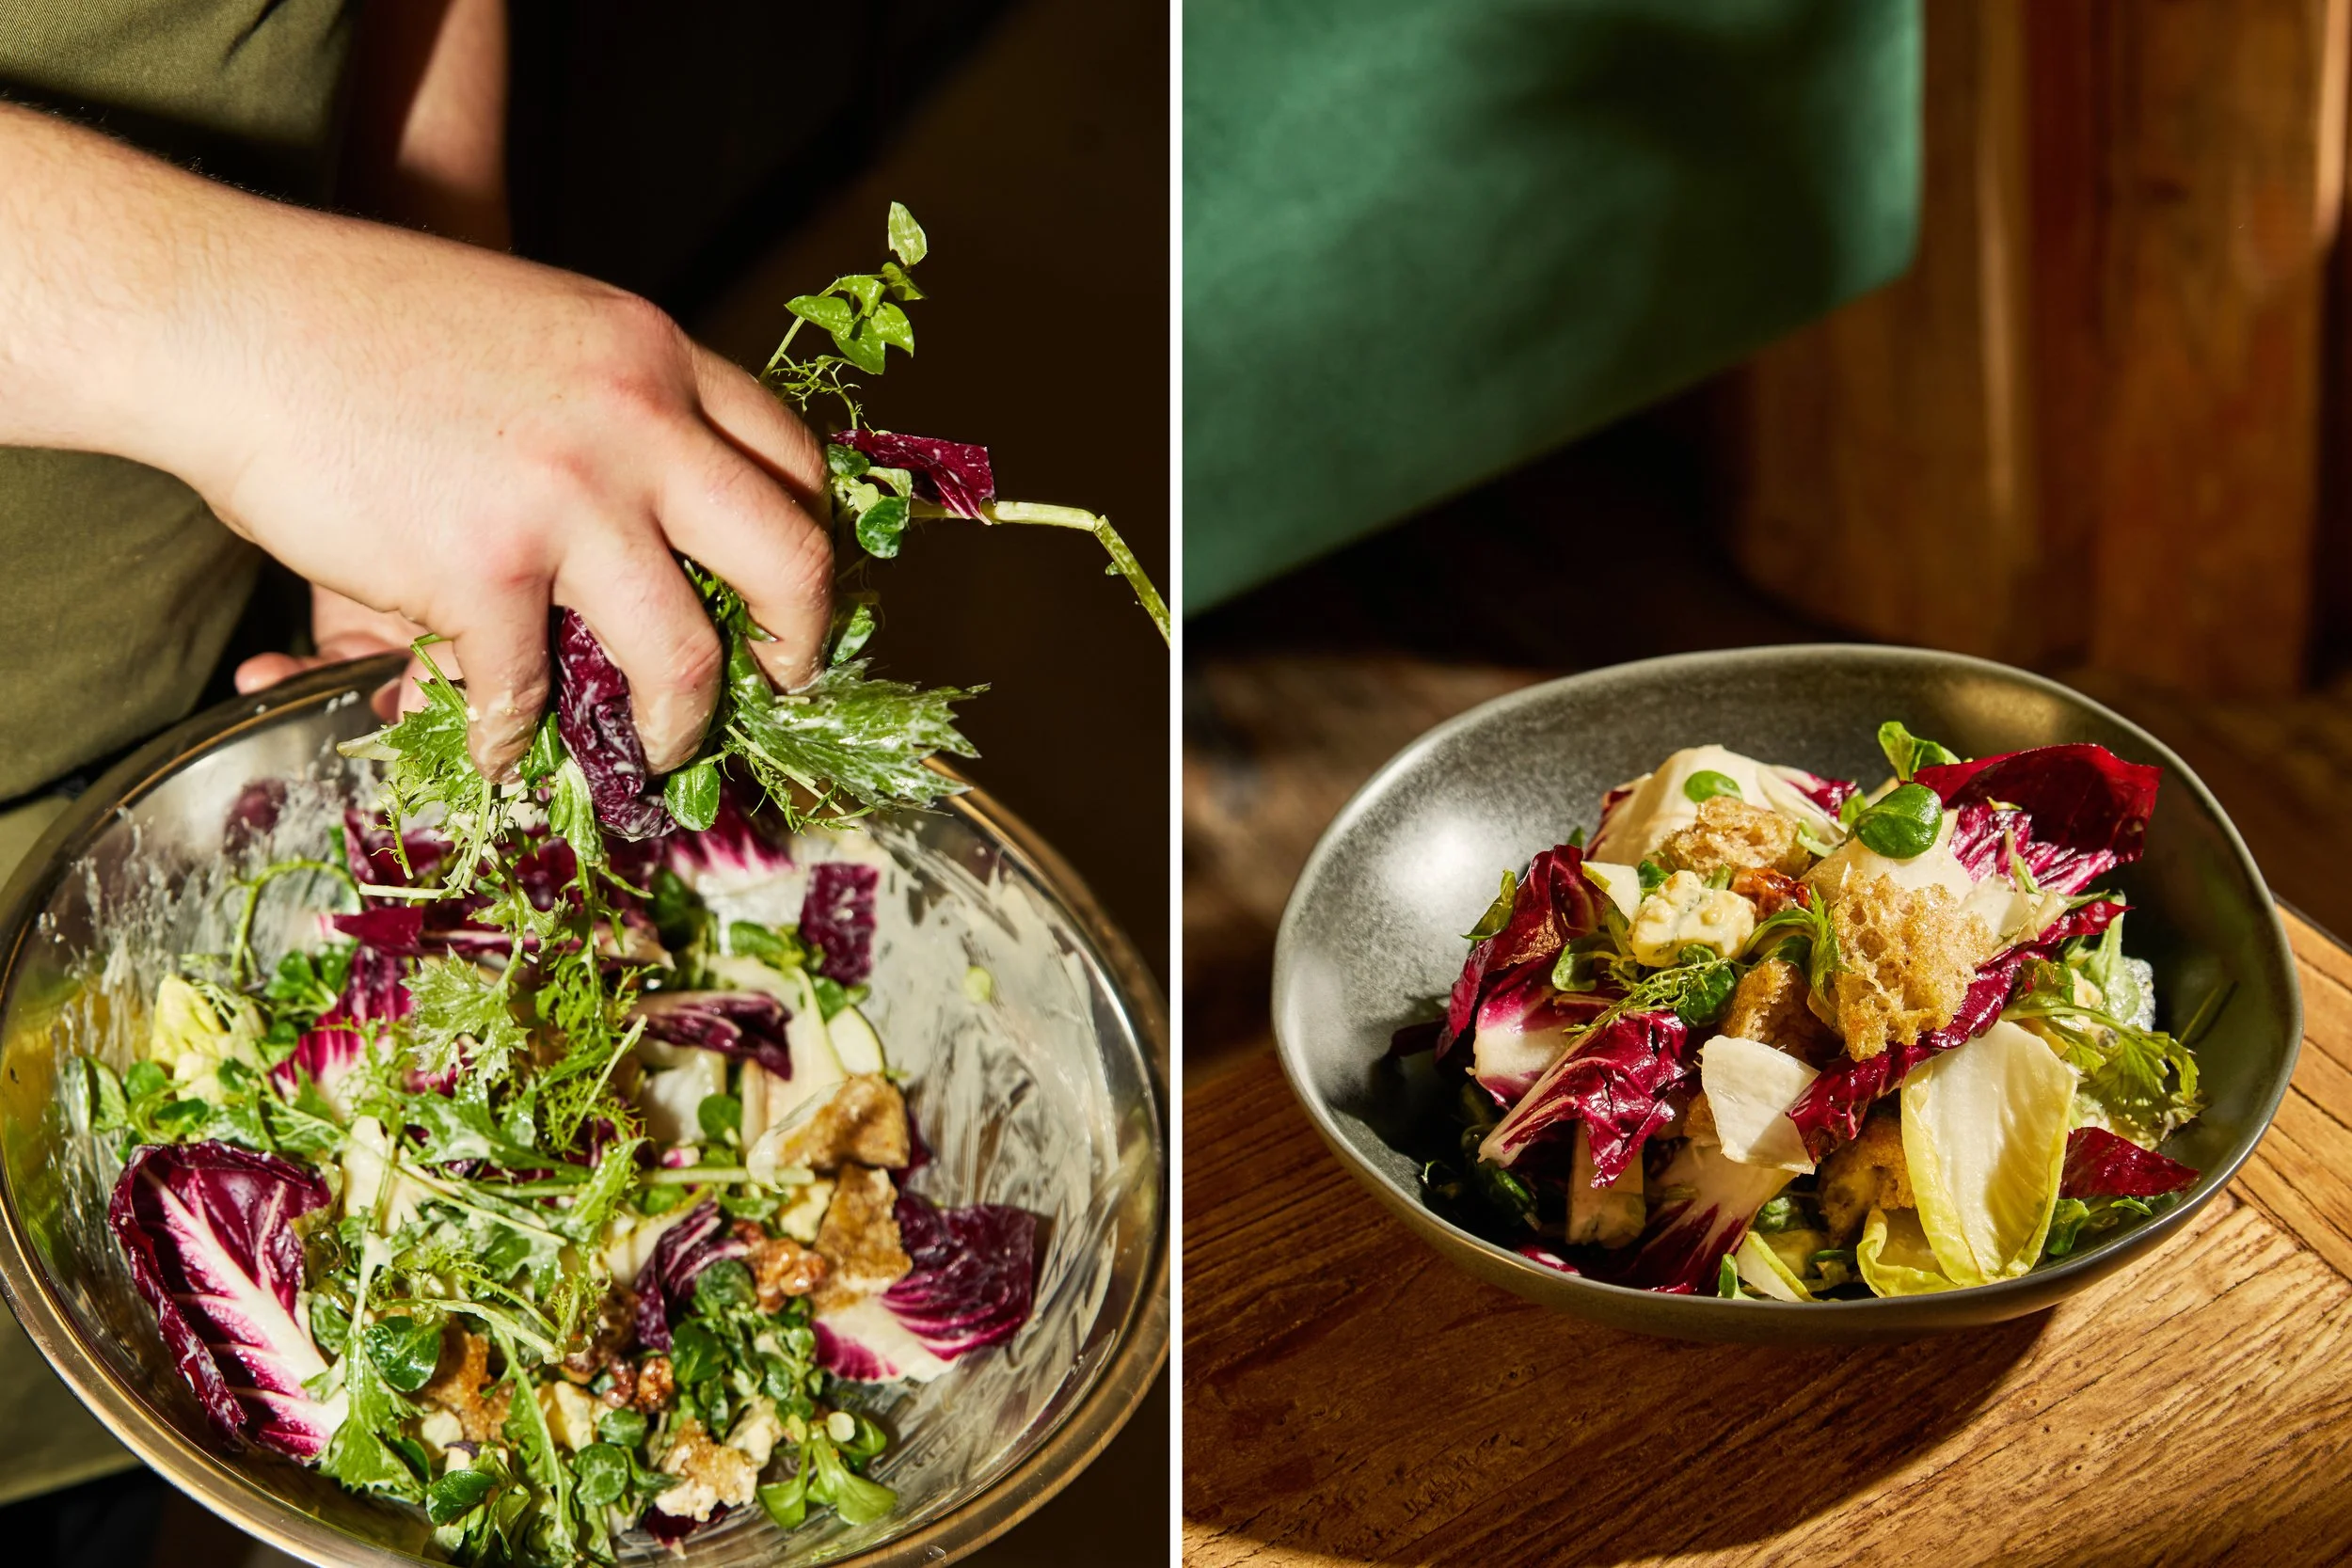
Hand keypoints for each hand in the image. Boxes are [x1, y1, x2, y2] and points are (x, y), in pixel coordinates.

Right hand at [0, 105, 831, 781]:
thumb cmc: (366, 322)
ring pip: (686, 657)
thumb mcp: (538, 328)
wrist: (234, 315)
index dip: (812, 541)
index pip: (793, 459)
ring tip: (658, 746)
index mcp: (656, 357)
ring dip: (680, 722)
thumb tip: (665, 527)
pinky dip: (509, 734)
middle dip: (801, 642)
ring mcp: (569, 501)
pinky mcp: (485, 570)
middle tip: (779, 680)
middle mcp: (638, 424)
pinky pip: (527, 691)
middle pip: (790, 560)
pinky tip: (491, 739)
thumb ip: (613, 414)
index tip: (798, 591)